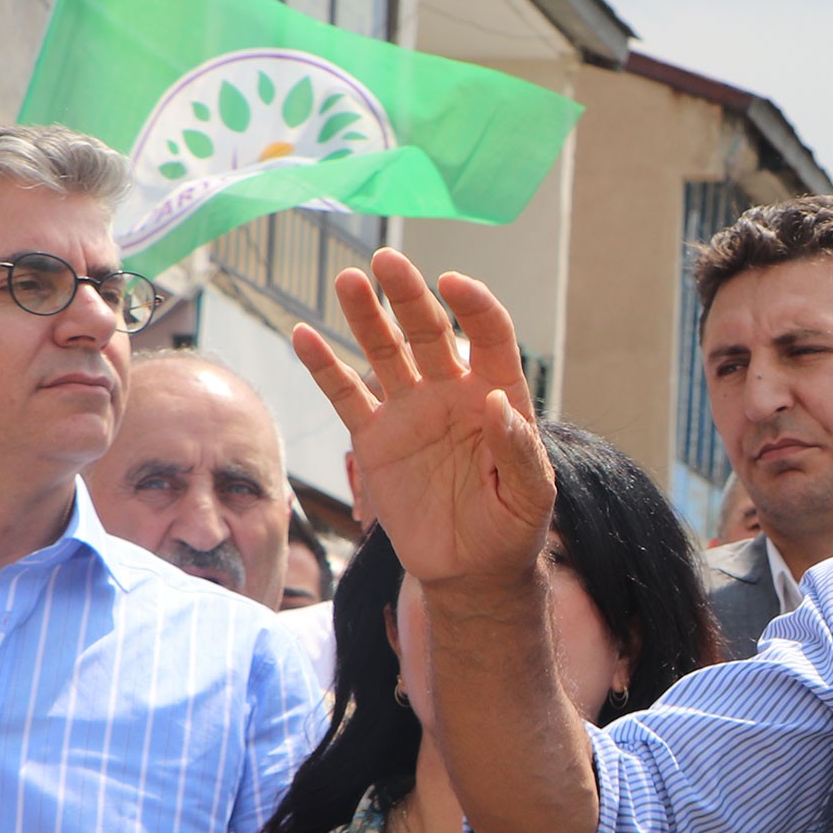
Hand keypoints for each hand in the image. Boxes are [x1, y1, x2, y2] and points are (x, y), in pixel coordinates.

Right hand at [294, 249, 552, 593]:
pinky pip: (346, 394)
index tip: (454, 284)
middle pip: (429, 331)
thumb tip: (498, 403)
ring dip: (365, 316)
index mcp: (497, 396)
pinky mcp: (376, 438)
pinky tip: (303, 334)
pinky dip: (324, 366)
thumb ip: (518, 451)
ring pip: (384, 352)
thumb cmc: (511, 530)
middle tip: (387, 262)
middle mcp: (452, 392)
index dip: (475, 307)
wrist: (470, 571)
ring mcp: (411, 410)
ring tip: (348, 280)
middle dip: (408, 296)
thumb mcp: (529, 497)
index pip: (489, 336)